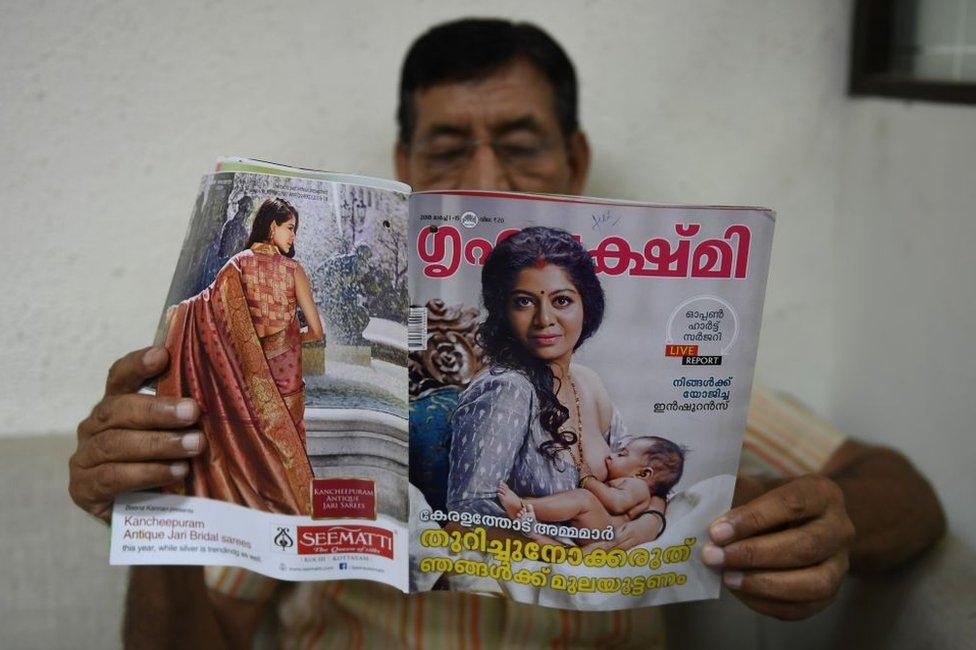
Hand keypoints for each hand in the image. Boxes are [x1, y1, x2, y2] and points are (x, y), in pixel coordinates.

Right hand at [69, 346, 204, 521]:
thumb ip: (184, 416)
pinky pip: (112, 477)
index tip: (163, 355)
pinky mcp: (83, 488)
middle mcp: (95, 426)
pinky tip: (176, 472)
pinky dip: (146, 473)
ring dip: (159, 443)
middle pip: (119, 409)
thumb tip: (223, 394)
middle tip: (192, 411)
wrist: (148, 518)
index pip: (120, 376)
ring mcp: (84, 457)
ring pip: (116, 444)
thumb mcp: (177, 436)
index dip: (138, 365)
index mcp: (116, 404)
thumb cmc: (167, 466)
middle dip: (157, 410)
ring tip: (194, 445)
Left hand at [702, 475, 854, 619]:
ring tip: (727, 578)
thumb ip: (733, 497)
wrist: (800, 521)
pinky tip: (740, 592)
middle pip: (805, 546)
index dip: (753, 519)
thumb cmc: (769, 500)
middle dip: (754, 555)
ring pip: (813, 583)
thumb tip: (698, 514)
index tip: (717, 531)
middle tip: (714, 556)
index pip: (791, 504)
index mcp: (822, 493)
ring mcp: (840, 564)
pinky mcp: (831, 592)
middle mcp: (840, 528)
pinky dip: (769, 603)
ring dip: (765, 584)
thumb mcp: (755, 487)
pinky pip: (804, 607)